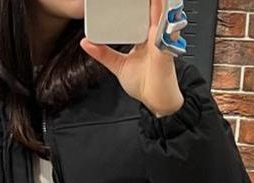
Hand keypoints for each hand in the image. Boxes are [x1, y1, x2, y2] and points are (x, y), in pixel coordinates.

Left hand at [80, 0, 183, 116]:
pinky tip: (160, 3)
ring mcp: (161, 39)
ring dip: (157, 2)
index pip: (140, 13)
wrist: (157, 101)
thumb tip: (86, 43)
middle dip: (145, 1)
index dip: (134, 3)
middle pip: (151, 8)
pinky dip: (163, 13)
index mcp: (145, 37)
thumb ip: (103, 53)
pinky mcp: (164, 47)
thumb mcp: (118, 65)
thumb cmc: (145, 84)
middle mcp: (155, 35)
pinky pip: (166, 27)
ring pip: (161, 11)